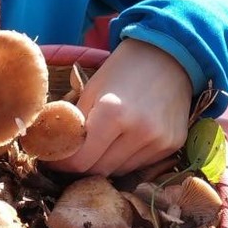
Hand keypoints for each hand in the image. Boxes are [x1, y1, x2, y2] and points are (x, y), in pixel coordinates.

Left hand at [50, 38, 193, 176]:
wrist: (168, 56)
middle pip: (99, 170)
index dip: (62, 163)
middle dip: (81, 165)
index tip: (54, 158)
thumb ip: (75, 124)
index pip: (80, 161)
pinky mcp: (173, 146)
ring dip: (104, 163)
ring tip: (101, 143)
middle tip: (72, 154)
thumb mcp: (90, 90)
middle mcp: (140, 131)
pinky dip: (126, 158)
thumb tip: (57, 152)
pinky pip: (139, 165)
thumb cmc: (122, 70)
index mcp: (113, 112)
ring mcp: (159, 141)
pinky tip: (125, 138)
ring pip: (119, 171)